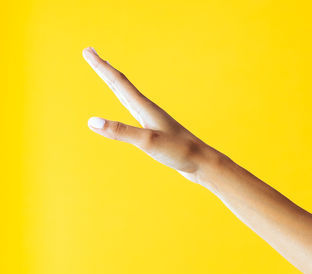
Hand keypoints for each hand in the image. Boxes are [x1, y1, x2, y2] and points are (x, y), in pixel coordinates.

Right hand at [82, 47, 217, 182]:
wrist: (203, 163)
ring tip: (106, 70)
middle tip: (89, 52)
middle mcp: (148, 109)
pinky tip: (127, 102)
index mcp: (145, 108)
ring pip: (128, 94)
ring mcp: (152, 119)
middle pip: (121, 84)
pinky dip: (125, 99)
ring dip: (114, 81)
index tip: (87, 50)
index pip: (118, 82)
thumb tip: (92, 122)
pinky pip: (134, 108)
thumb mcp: (147, 142)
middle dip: (104, 68)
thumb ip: (121, 131)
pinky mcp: (156, 129)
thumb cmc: (179, 152)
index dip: (101, 67)